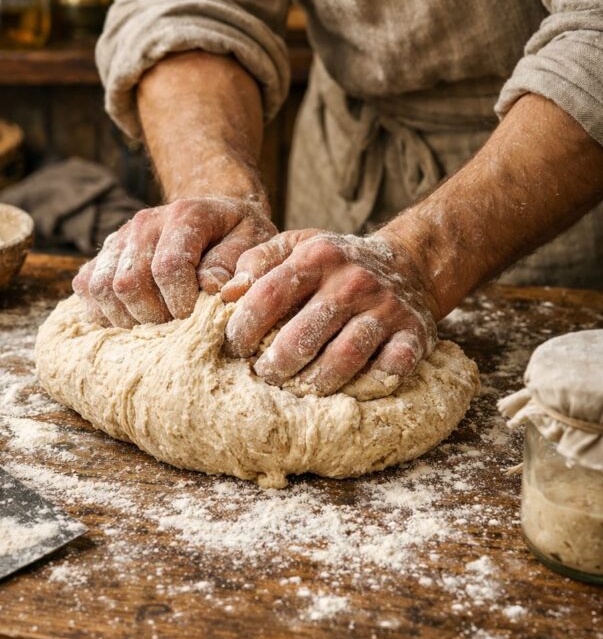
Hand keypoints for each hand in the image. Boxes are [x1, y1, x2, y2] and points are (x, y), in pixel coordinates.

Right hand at [72, 196, 275, 327]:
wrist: (215, 216)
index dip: (181, 304)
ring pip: (102, 289)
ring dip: (128, 319)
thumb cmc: (237, 235)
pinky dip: (104, 313)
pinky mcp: (103, 256)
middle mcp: (144, 223)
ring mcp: (119, 239)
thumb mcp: (255, 241)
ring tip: (158, 326)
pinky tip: (133, 320)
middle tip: (178, 328)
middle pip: (129, 283)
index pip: (169, 268)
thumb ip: (237, 264)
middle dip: (155, 317)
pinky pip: (86, 289)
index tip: (198, 318)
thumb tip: (213, 290)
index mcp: (185, 215)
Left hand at [221, 230, 437, 395]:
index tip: (235, 346)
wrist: (408, 264)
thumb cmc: (337, 263)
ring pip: (345, 356)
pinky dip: (367, 387)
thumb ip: (258, 262)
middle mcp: (353, 281)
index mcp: (318, 257)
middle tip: (264, 376)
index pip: (270, 294)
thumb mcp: (298, 246)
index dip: (245, 325)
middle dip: (277, 363)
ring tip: (297, 390)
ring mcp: (386, 309)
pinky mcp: (413, 334)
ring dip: (315, 382)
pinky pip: (390, 369)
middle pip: (306, 333)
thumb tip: (225, 293)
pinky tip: (347, 392)